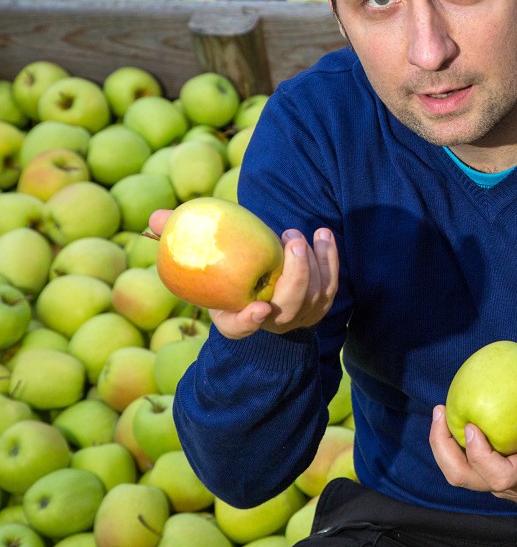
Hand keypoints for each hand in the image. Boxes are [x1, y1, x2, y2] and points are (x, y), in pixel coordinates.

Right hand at [148, 210, 339, 339]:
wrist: (259, 292)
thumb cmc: (222, 275)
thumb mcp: (196, 265)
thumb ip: (177, 242)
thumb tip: (155, 218)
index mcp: (236, 321)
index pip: (240, 328)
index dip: (250, 321)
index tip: (259, 309)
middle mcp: (271, 323)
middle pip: (290, 307)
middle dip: (297, 275)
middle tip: (291, 240)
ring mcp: (300, 316)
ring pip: (316, 294)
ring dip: (313, 261)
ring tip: (296, 234)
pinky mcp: (320, 303)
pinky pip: (331, 284)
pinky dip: (329, 259)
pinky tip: (322, 234)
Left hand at [427, 366, 516, 524]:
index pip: (499, 475)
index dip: (479, 454)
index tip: (471, 425)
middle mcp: (514, 485)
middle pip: (465, 478)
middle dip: (442, 448)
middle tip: (440, 411)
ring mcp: (506, 487)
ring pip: (464, 476)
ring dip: (447, 448)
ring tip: (443, 413)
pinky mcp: (505, 484)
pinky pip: (474, 468)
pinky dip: (463, 447)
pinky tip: (466, 417)